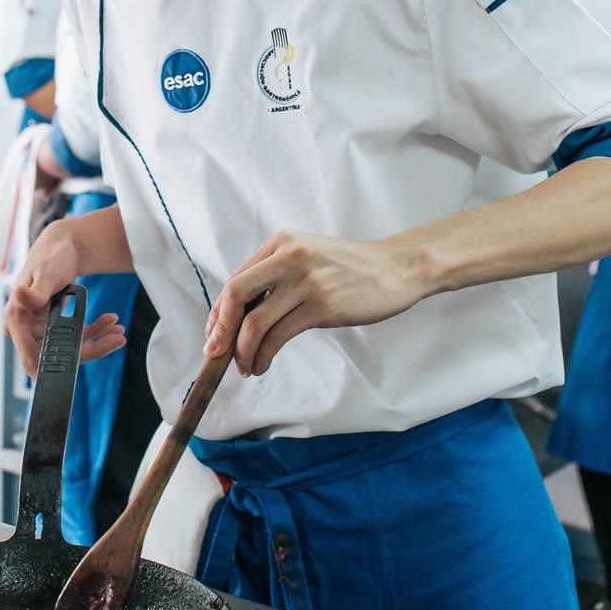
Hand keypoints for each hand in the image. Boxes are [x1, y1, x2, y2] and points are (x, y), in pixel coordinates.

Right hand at [3, 222, 125, 377]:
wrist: (62, 246)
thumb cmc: (51, 256)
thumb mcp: (46, 273)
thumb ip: (36, 291)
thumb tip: (19, 295)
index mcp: (16, 320)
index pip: (31, 358)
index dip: (50, 369)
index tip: (75, 371)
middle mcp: (25, 329)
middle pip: (55, 356)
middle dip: (87, 352)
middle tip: (116, 339)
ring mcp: (41, 329)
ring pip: (69, 349)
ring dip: (97, 343)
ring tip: (119, 333)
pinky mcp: (55, 326)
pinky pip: (76, 337)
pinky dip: (96, 332)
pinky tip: (111, 321)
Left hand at [203, 229, 423, 376]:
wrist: (396, 269)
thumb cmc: (349, 269)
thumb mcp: (308, 256)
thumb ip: (275, 276)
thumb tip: (239, 316)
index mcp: (280, 242)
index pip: (236, 280)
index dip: (219, 312)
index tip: (214, 335)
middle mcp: (289, 256)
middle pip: (236, 295)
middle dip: (220, 329)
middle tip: (215, 354)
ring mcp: (306, 281)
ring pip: (256, 322)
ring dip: (244, 351)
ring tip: (245, 367)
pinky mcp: (323, 305)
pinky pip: (280, 335)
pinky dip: (264, 354)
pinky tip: (263, 364)